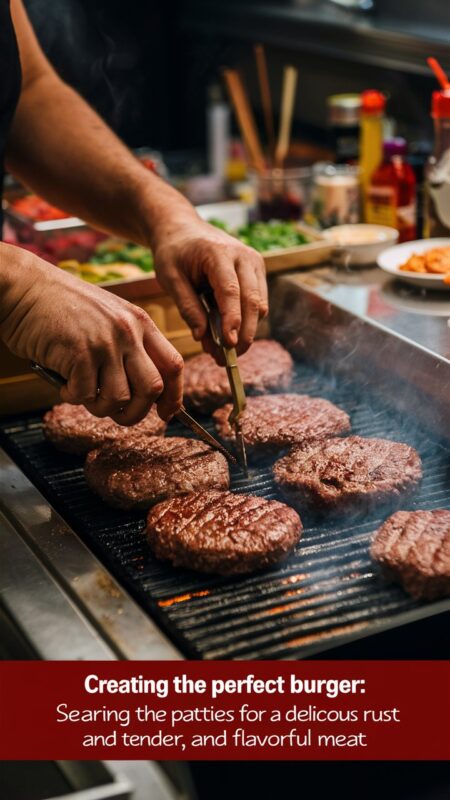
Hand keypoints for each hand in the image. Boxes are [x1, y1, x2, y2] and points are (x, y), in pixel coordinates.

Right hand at [0, 244, 182, 423]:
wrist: (24, 288)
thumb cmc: (61, 306)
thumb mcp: (108, 317)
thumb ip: (128, 347)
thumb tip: (142, 393)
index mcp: (140, 322)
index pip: (174, 365)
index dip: (174, 396)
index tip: (167, 412)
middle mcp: (128, 331)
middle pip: (153, 388)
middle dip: (137, 412)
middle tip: (118, 415)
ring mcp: (105, 342)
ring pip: (119, 398)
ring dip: (99, 406)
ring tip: (82, 392)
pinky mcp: (79, 353)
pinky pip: (84, 395)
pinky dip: (72, 397)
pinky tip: (63, 383)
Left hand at [151, 215, 267, 357]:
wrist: (183, 228)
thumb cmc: (173, 252)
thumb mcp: (169, 278)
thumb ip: (187, 307)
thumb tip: (203, 337)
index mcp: (218, 253)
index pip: (231, 291)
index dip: (232, 320)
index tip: (230, 345)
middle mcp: (243, 256)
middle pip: (252, 300)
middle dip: (244, 334)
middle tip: (228, 359)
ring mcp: (254, 263)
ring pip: (260, 305)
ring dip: (246, 331)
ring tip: (224, 352)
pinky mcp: (257, 272)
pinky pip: (259, 302)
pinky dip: (247, 321)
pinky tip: (228, 335)